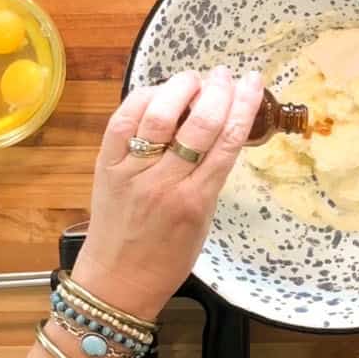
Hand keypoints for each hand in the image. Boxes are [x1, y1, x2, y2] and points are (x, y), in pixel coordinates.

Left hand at [70, 67, 264, 319]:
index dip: (244, 105)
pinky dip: (142, 98)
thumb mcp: (204, 221)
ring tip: (194, 77)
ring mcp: (132, 171)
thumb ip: (211, 177)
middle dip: (218, 91)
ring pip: (158, 115)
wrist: (117, 282)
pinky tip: (157, 91)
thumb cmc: (168, 258)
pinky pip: (122, 121)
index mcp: (197, 200)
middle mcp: (165, 182)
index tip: (253, 82)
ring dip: (180, 87)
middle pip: (199, 124)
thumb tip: (220, 129)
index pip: (228, 141)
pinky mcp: (104, 165)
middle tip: (226, 75)